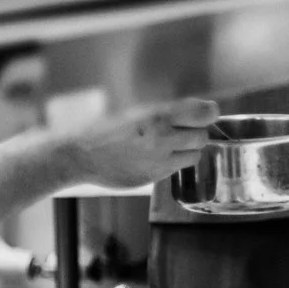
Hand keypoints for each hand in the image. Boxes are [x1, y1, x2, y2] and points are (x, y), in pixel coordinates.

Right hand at [53, 98, 219, 189]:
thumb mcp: (136, 110)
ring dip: (188, 150)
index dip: (209, 113)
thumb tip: (202, 110)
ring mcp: (158, 161)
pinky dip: (173, 162)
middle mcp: (161, 139)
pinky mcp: (153, 178)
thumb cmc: (106, 128)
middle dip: (197, 132)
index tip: (207, 113)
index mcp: (157, 116)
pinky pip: (176, 169)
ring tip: (171, 144)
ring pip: (194, 156)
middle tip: (184, 129)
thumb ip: (168, 112)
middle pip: (202, 137)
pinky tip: (156, 156)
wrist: (79, 155)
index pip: (204, 113)